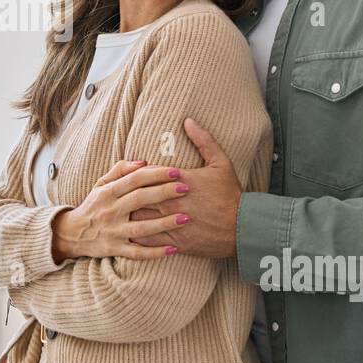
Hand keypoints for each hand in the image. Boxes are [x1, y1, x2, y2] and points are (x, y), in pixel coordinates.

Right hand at [51, 159, 192, 262]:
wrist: (72, 233)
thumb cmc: (94, 205)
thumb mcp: (101, 184)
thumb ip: (121, 170)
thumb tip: (144, 161)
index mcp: (108, 192)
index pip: (135, 179)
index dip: (156, 174)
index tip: (176, 171)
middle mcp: (111, 211)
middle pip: (140, 199)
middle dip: (164, 193)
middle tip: (186, 188)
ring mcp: (113, 232)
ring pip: (141, 228)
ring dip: (164, 223)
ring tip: (185, 218)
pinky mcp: (115, 249)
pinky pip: (137, 253)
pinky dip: (155, 252)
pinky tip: (173, 249)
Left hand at [129, 118, 242, 257]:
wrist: (244, 227)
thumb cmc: (231, 194)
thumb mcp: (221, 163)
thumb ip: (204, 141)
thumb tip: (189, 121)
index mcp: (180, 181)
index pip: (147, 174)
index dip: (137, 173)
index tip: (133, 173)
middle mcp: (172, 202)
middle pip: (138, 196)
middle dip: (128, 194)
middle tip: (119, 193)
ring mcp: (172, 223)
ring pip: (139, 218)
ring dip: (129, 214)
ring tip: (120, 211)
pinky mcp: (175, 242)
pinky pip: (149, 240)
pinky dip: (137, 236)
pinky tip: (129, 233)